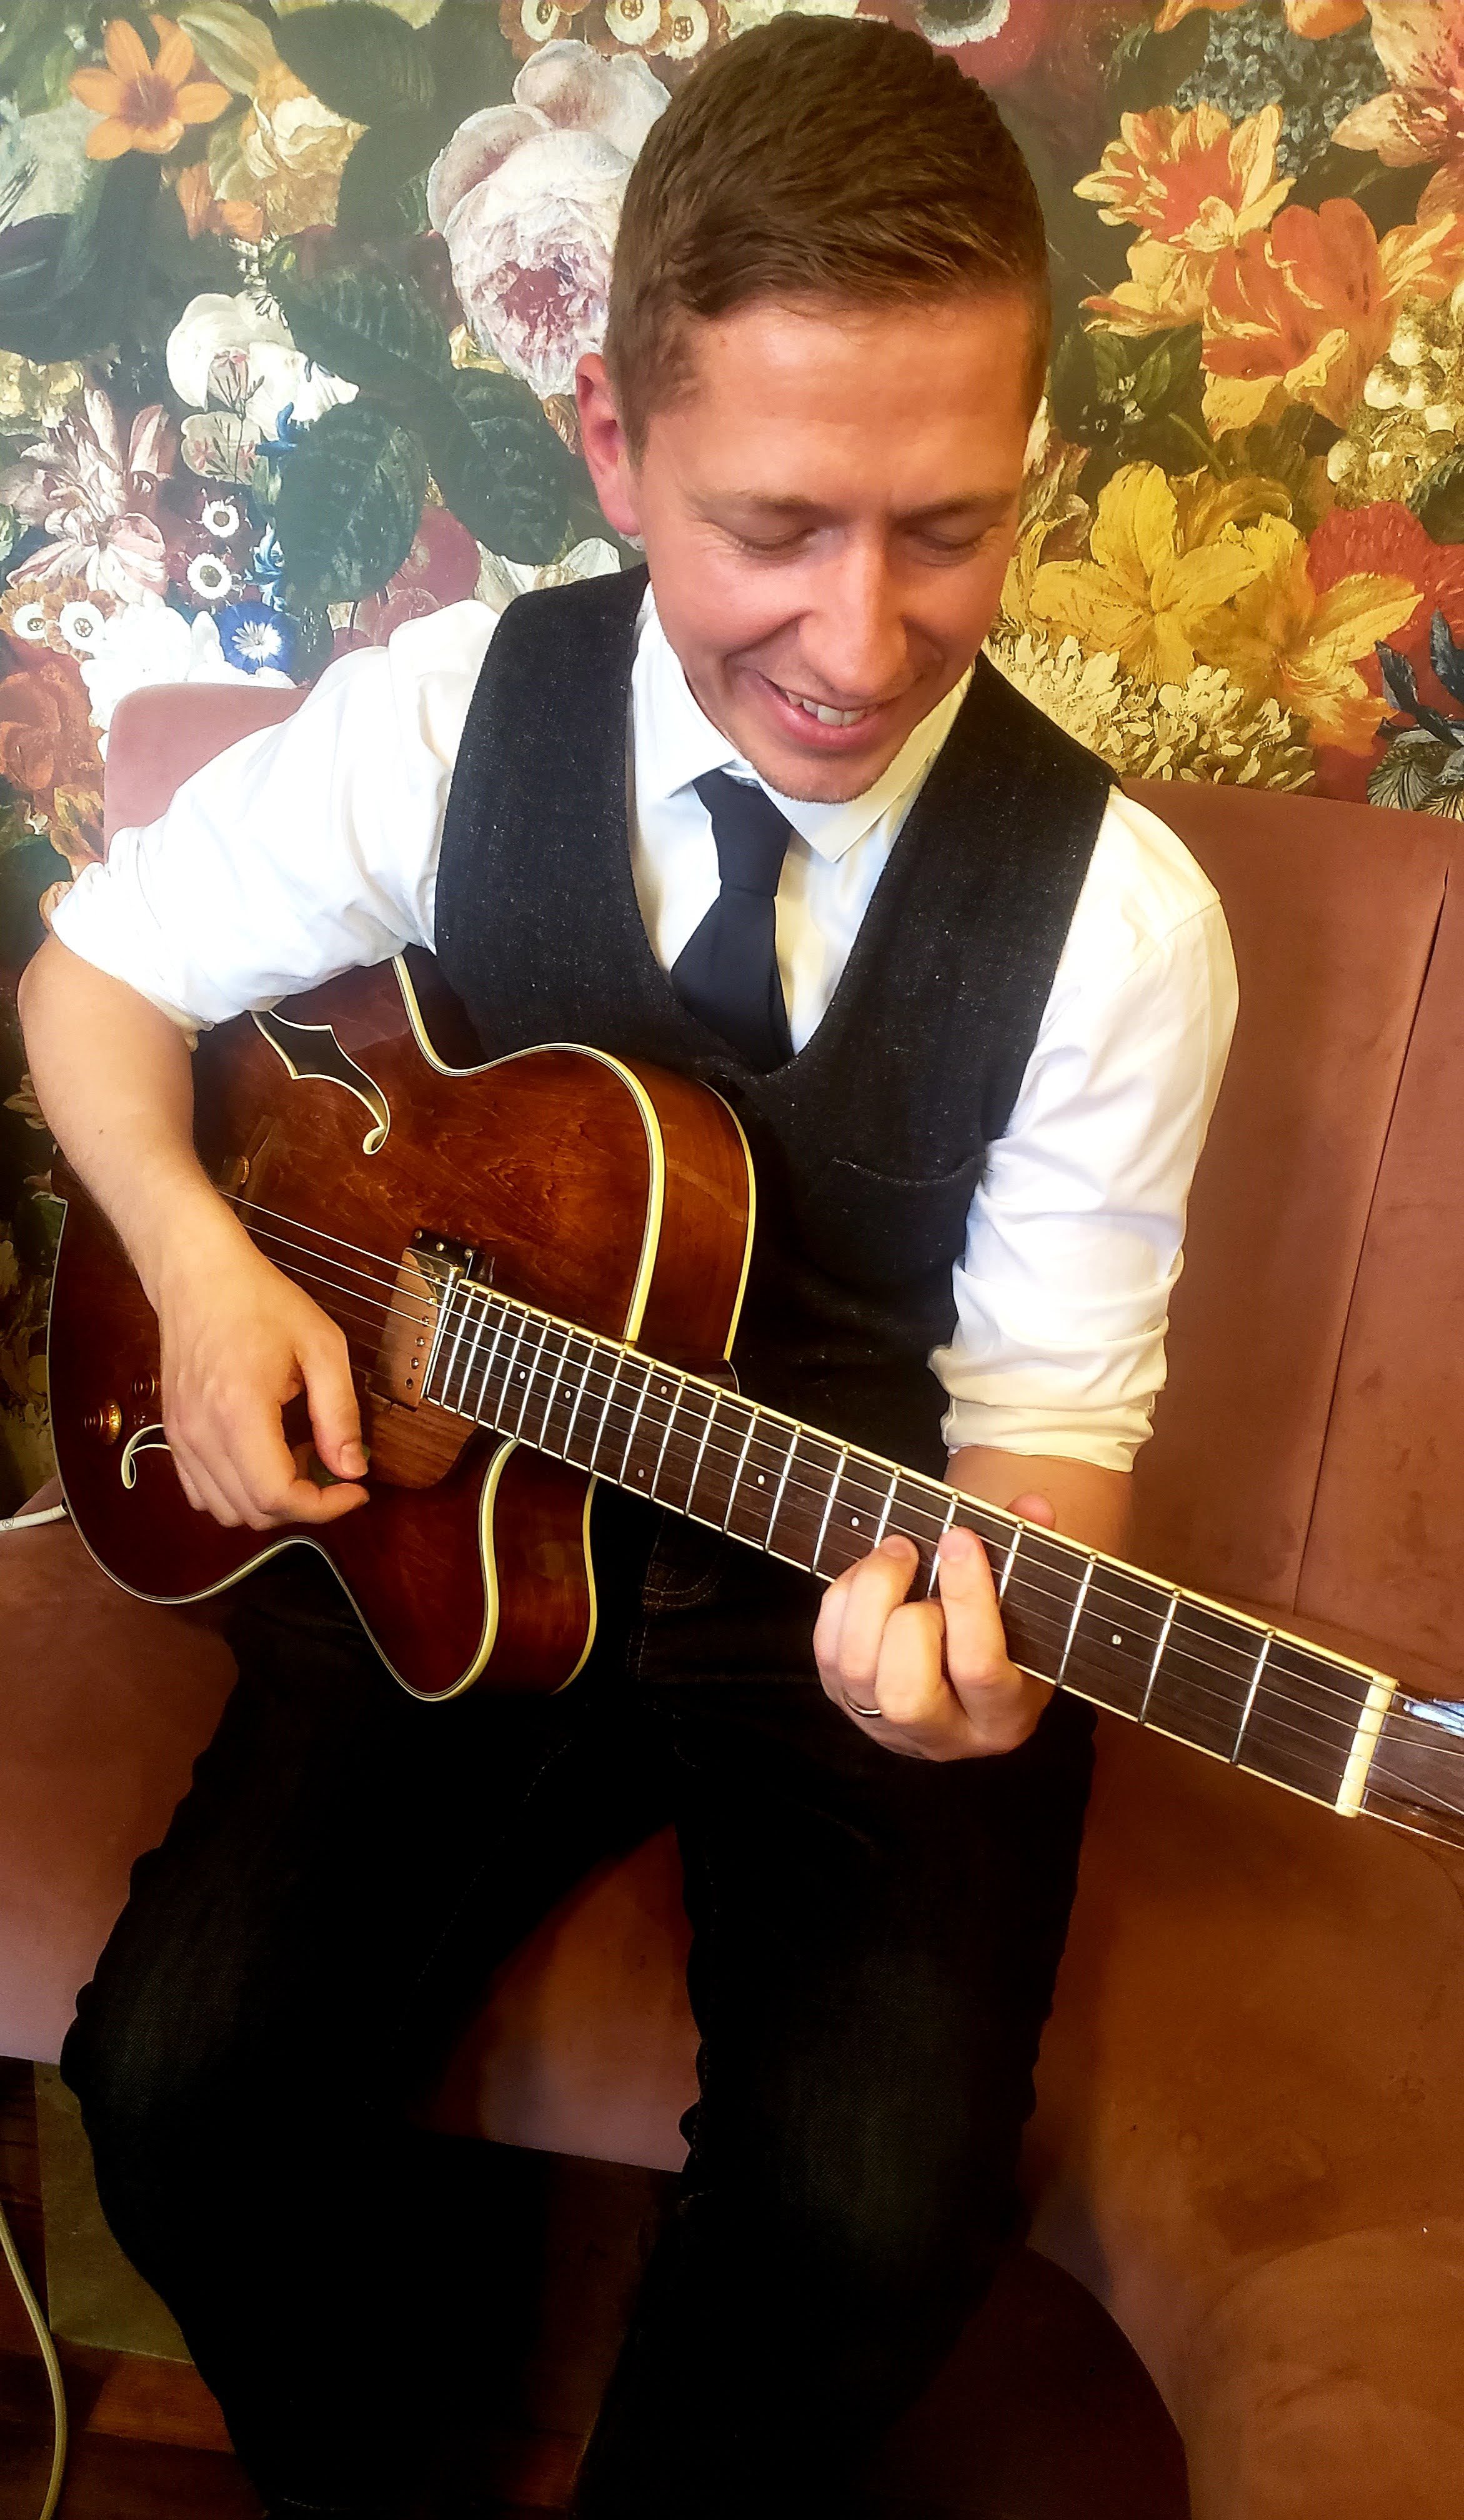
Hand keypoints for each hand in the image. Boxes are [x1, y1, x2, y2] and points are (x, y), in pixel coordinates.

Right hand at [155, 1199, 368, 1530]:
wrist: (197, 1274)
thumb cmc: (258, 1301)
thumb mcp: (322, 1346)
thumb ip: (339, 1413)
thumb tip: (352, 1468)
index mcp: (240, 1410)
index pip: (277, 1496)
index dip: (324, 1507)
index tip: (355, 1489)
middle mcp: (201, 1433)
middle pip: (252, 1512)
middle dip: (303, 1505)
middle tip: (332, 1467)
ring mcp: (180, 1437)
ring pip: (224, 1510)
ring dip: (269, 1501)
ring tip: (299, 1457)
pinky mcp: (173, 1435)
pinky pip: (201, 1492)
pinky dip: (237, 1492)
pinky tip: (265, 1457)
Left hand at [812, 1494, 1058, 1759]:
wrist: (969, 1678)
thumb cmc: (1009, 1636)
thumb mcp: (1033, 1610)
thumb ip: (1031, 1556)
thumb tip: (1032, 1509)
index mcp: (1003, 1716)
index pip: (979, 1668)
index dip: (967, 1600)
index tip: (959, 1538)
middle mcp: (942, 1735)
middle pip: (907, 1690)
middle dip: (908, 1615)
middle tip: (916, 1558)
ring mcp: (885, 1724)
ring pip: (857, 1671)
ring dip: (869, 1597)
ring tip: (895, 1552)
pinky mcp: (844, 1702)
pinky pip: (827, 1654)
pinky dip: (841, 1603)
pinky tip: (869, 1572)